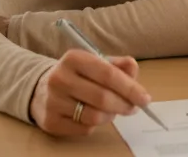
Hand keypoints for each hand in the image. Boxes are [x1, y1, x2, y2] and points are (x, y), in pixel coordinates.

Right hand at [29, 50, 149, 136]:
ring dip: (111, 115)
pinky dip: (96, 124)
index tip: (145, 98)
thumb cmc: (78, 74)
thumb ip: (118, 65)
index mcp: (73, 58)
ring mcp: (53, 101)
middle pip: (103, 98)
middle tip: (133, 107)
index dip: (130, 88)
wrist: (42, 88)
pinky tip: (94, 115)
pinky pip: (84, 128)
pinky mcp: (51, 122)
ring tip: (113, 110)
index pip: (108, 74)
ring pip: (95, 116)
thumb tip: (133, 69)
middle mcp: (60, 78)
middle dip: (124, 104)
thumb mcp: (96, 63)